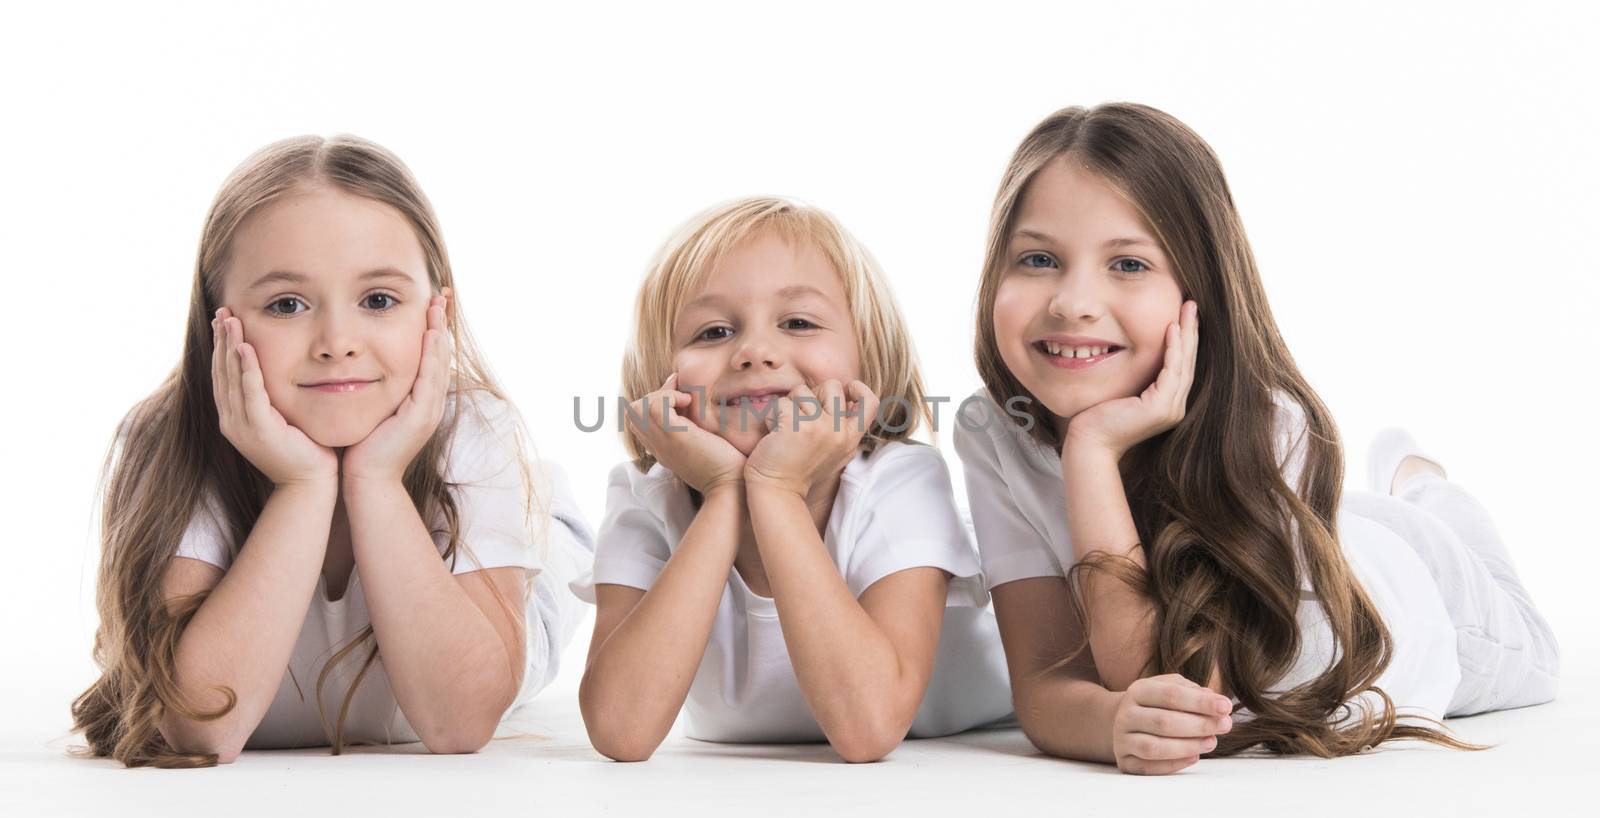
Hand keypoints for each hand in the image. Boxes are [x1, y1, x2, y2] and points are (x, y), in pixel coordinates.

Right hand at [211, 307, 337, 486]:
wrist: (310, 485)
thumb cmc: (306, 452)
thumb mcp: (286, 419)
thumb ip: (276, 398)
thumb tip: (282, 373)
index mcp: (236, 418)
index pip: (224, 375)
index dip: (222, 347)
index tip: (224, 320)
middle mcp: (232, 421)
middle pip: (221, 372)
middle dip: (221, 340)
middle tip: (222, 311)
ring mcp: (241, 427)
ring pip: (230, 378)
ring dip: (229, 346)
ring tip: (229, 320)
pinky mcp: (258, 430)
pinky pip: (249, 393)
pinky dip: (246, 369)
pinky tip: (244, 348)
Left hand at [341, 291, 453, 484]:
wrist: (366, 480)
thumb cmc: (363, 447)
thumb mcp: (372, 409)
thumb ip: (373, 388)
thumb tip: (357, 364)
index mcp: (421, 400)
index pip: (431, 358)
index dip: (433, 330)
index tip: (430, 304)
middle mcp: (430, 403)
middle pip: (442, 355)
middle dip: (442, 324)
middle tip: (441, 295)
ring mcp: (429, 410)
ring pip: (439, 363)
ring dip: (440, 333)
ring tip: (438, 307)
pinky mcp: (421, 416)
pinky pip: (430, 378)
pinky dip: (433, 355)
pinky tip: (431, 334)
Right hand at [627, 372, 746, 494]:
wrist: (733, 486)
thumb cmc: (727, 465)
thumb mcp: (704, 445)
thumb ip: (693, 430)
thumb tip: (694, 403)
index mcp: (663, 448)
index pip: (640, 420)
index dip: (656, 402)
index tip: (681, 397)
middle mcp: (658, 446)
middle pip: (633, 412)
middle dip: (655, 396)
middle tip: (681, 396)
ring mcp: (663, 442)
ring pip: (637, 408)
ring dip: (661, 395)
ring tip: (685, 400)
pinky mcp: (674, 436)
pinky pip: (655, 407)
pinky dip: (670, 396)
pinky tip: (689, 402)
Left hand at [744, 379, 877, 498]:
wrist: (778, 490)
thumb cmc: (801, 469)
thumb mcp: (834, 453)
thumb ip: (844, 429)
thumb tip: (850, 400)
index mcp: (850, 438)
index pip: (871, 403)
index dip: (860, 389)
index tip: (846, 390)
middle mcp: (838, 431)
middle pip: (832, 385)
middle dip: (813, 393)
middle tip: (801, 414)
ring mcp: (819, 427)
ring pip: (801, 391)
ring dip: (788, 405)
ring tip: (785, 428)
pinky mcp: (796, 425)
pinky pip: (781, 404)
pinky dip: (772, 416)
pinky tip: (774, 434)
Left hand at [1063, 300, 1198, 460]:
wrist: (1089, 443)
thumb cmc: (1097, 417)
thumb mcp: (1122, 389)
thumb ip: (1135, 375)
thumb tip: (1132, 348)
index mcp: (1166, 403)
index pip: (1181, 366)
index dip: (1185, 339)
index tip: (1184, 314)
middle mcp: (1174, 407)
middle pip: (1188, 362)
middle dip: (1191, 331)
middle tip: (1192, 304)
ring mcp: (1170, 409)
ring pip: (1184, 364)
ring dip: (1186, 334)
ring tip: (1188, 309)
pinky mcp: (1160, 407)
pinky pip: (1171, 371)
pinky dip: (1173, 349)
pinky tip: (1171, 329)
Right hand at [1110, 673, 1232, 775]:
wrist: (1125, 721)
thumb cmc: (1158, 704)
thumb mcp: (1171, 688)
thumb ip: (1192, 691)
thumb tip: (1212, 699)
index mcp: (1138, 691)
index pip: (1170, 694)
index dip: (1200, 702)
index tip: (1226, 706)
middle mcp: (1125, 714)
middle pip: (1163, 722)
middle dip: (1199, 724)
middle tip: (1226, 725)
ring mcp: (1122, 739)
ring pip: (1154, 747)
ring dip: (1188, 746)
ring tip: (1212, 742)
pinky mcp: (1124, 762)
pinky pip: (1148, 768)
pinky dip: (1174, 765)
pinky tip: (1195, 757)